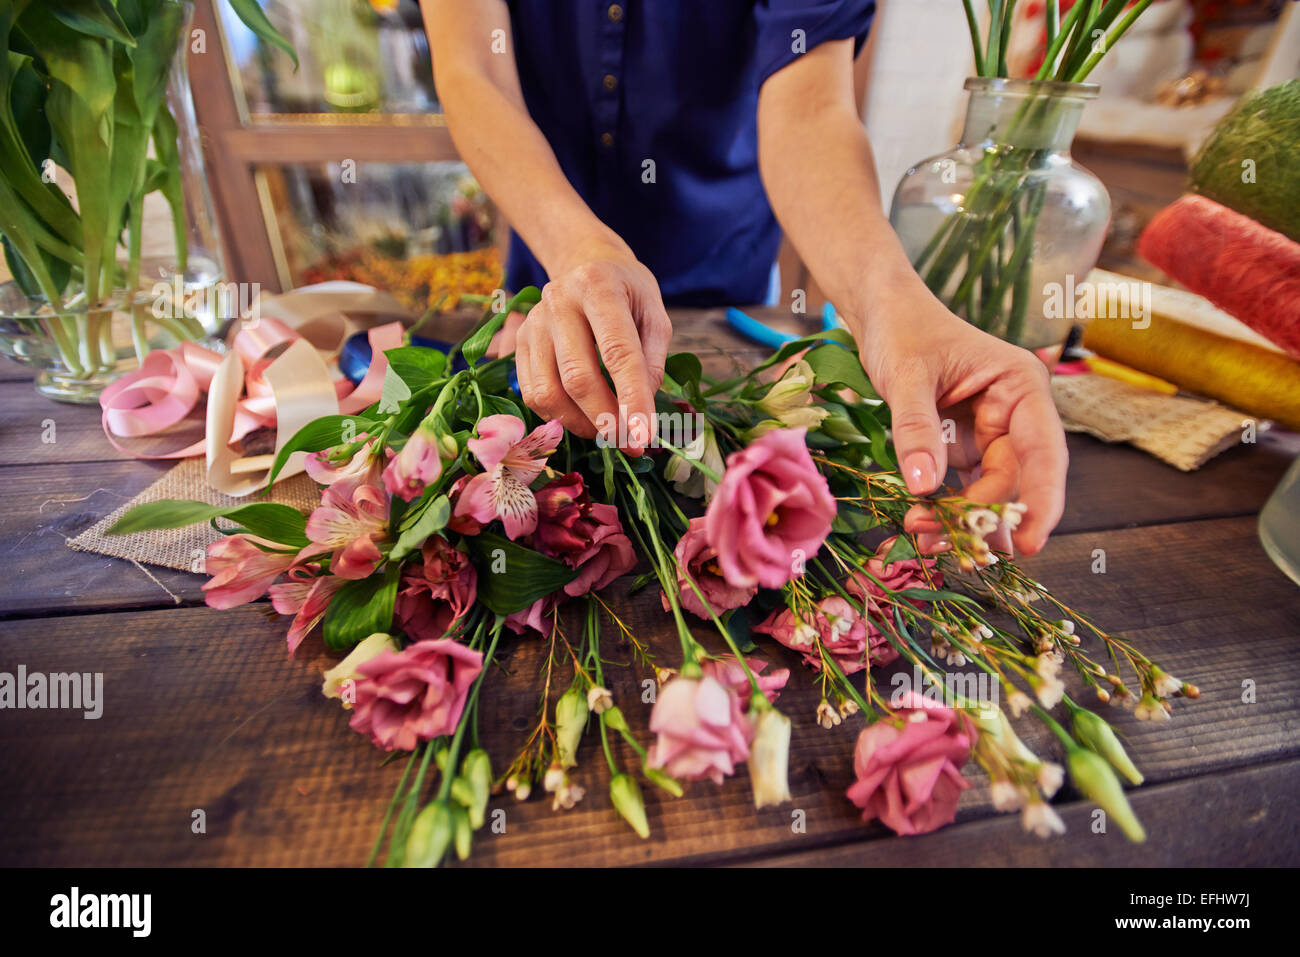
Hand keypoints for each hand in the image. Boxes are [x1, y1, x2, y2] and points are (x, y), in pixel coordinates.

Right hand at [513, 242, 671, 454]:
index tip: (644, 436)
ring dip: (580, 424)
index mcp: (598, 287)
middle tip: (629, 443)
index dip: (631, 399)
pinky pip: (532, 393)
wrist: (585, 263)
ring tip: (607, 431)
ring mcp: (533, 323)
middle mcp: (558, 301)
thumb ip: (653, 359)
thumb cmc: (627, 292)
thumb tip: (640, 409)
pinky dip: (558, 417)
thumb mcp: (654, 313)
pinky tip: (582, 417)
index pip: (617, 352)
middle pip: (578, 377)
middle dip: (606, 419)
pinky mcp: (520, 342)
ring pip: (549, 392)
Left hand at [857, 291, 1068, 555]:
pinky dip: (947, 511)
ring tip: (922, 537)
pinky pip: (965, 489)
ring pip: (990, 492)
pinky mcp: (965, 449)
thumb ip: (916, 428)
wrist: (883, 316)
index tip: (1029, 543)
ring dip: (962, 521)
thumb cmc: (903, 330)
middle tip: (938, 541)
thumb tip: (924, 487)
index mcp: (1021, 387)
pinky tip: (925, 530)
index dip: (1042, 500)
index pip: (1044, 452)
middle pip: (1013, 482)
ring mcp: (991, 435)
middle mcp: (1016, 415)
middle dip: (981, 517)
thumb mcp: (906, 375)